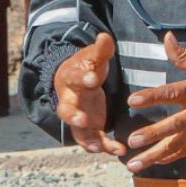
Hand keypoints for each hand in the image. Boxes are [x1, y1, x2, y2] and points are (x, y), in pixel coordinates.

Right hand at [54, 33, 125, 156]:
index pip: (74, 79)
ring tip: (100, 146)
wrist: (74, 82)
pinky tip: (120, 150)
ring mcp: (77, 117)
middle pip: (65, 110)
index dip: (82, 79)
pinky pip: (93, 141)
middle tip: (83, 119)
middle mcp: (70, 101)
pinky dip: (105, 147)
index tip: (92, 78)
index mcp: (71, 80)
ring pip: (77, 131)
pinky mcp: (88, 129)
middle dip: (74, 116)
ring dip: (88, 140)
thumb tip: (105, 36)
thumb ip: (101, 49)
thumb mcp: (93, 57)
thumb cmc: (86, 67)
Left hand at [124, 34, 185, 172]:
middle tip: (131, 142)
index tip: (132, 101)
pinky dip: (171, 157)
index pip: (170, 93)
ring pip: (176, 144)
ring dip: (155, 155)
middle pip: (172, 125)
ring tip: (135, 164)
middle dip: (151, 134)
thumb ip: (183, 56)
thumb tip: (166, 37)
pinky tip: (156, 162)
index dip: (151, 97)